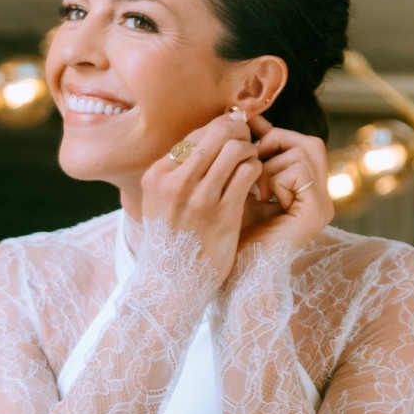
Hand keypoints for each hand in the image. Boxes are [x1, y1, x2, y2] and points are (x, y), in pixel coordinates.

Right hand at [140, 112, 261, 286]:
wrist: (171, 283)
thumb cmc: (170, 238)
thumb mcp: (160, 200)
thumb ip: (178, 171)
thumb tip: (210, 135)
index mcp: (157, 175)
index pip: (196, 134)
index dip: (219, 130)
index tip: (230, 139)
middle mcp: (175, 183)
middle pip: (217, 134)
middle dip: (238, 132)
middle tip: (247, 143)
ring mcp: (199, 199)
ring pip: (236, 149)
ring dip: (250, 151)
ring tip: (251, 163)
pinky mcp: (223, 215)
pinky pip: (248, 173)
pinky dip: (256, 170)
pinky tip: (254, 182)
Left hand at [237, 117, 332, 253]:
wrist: (236, 271)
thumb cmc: (233, 233)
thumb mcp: (241, 186)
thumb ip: (250, 157)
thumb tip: (249, 118)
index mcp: (307, 191)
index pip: (302, 144)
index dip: (276, 133)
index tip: (249, 126)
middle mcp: (321, 197)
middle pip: (309, 142)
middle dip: (276, 142)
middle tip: (252, 159)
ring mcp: (323, 205)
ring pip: (303, 152)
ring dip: (270, 165)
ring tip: (256, 190)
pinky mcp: (317, 211)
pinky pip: (298, 170)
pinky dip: (274, 178)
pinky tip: (262, 199)